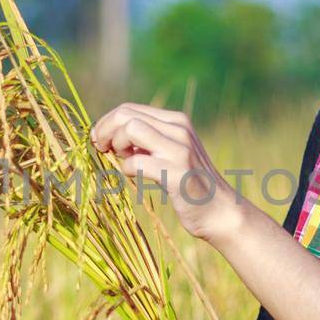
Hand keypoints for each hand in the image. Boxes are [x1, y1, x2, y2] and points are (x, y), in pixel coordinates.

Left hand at [89, 103, 244, 241]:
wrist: (220, 211)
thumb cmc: (188, 184)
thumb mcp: (170, 153)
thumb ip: (147, 142)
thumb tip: (110, 135)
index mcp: (176, 121)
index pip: (129, 109)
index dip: (107, 122)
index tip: (100, 141)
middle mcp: (179, 129)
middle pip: (126, 115)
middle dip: (105, 131)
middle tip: (101, 149)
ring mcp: (179, 149)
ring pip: (131, 129)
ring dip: (117, 146)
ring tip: (123, 161)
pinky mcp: (177, 172)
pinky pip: (136, 163)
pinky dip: (128, 170)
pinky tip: (136, 178)